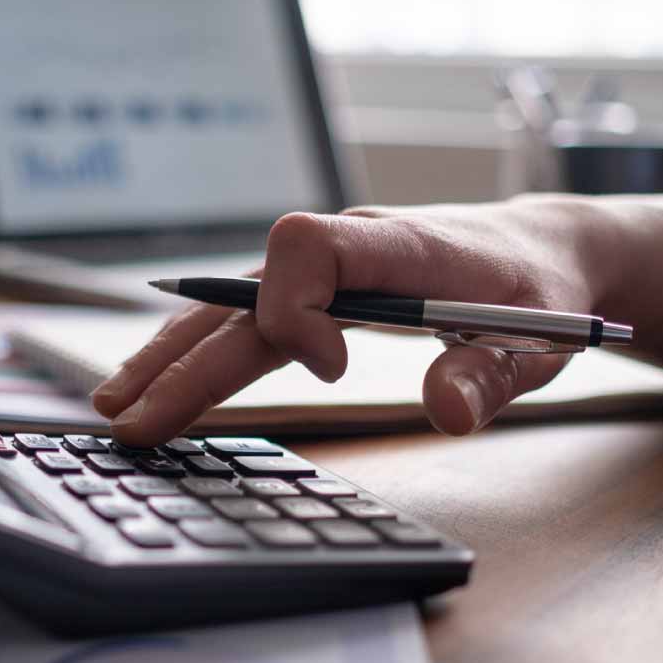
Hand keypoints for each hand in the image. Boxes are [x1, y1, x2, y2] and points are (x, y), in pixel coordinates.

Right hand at [92, 200, 607, 444]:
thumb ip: (490, 374)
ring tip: (120, 404)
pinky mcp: (321, 293)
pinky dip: (202, 350)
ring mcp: (328, 271)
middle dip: (187, 355)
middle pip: (245, 289)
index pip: (308, 247)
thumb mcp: (540, 341)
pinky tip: (164, 380)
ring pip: (232, 304)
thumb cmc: (539, 292)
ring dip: (174, 355)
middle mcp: (349, 249)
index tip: (333, 367)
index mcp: (400, 246)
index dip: (297, 310)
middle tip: (133, 416)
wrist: (542, 252)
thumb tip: (446, 415)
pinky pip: (248, 317)